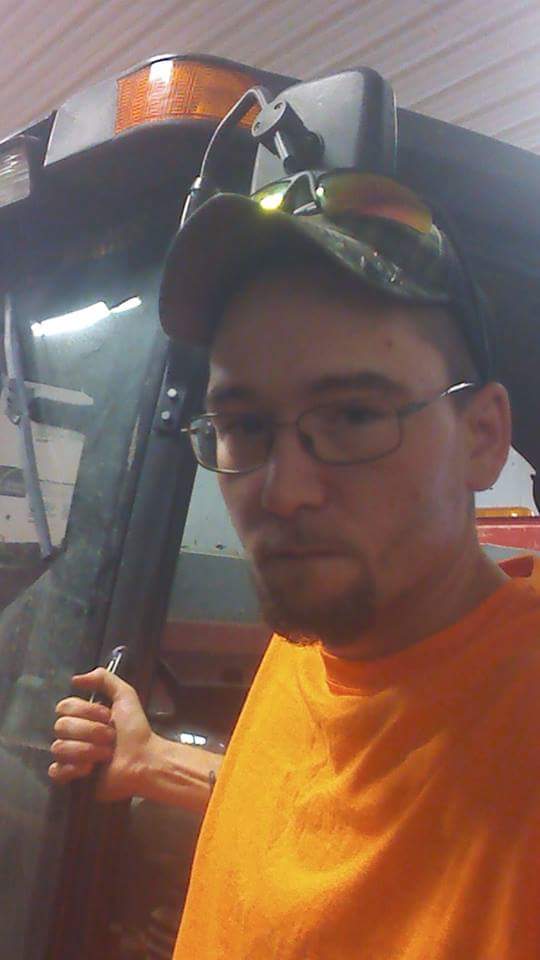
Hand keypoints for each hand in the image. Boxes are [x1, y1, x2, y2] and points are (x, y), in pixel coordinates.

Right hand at [49, 668, 155, 801]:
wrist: (144, 761)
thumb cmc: (136, 730)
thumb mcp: (125, 695)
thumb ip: (103, 679)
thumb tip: (74, 679)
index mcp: (82, 716)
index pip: (64, 706)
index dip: (86, 711)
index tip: (107, 717)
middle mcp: (73, 734)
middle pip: (60, 726)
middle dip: (90, 731)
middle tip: (110, 738)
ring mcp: (70, 756)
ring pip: (59, 748)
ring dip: (87, 750)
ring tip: (106, 755)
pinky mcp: (71, 778)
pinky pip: (55, 771)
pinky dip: (72, 769)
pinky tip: (89, 769)